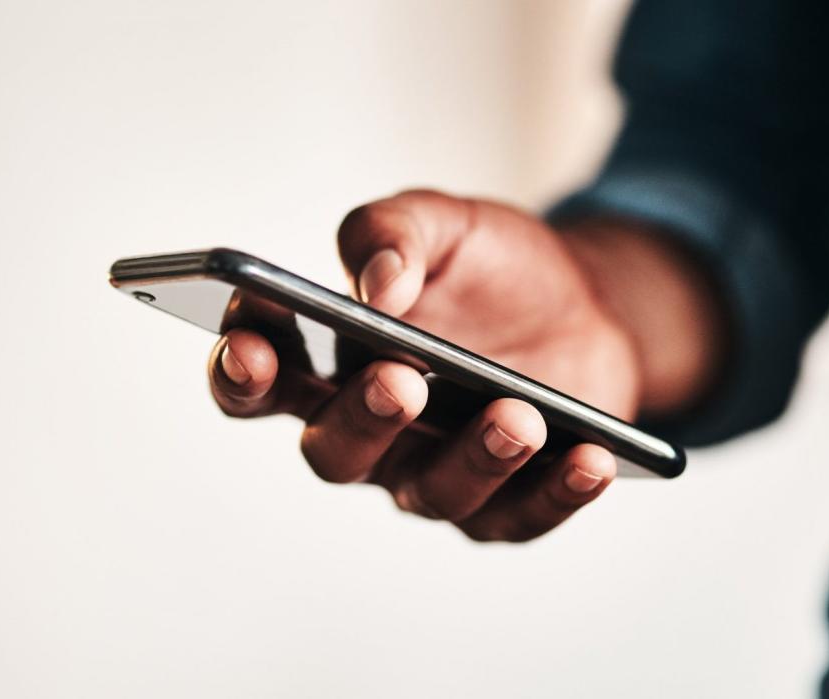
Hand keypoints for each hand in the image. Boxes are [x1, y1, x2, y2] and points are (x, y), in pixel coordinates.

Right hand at [208, 190, 720, 540]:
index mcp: (327, 362)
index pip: (258, 381)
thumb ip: (391, 233)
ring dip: (472, 459)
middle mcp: (367, 430)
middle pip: (333, 452)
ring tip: (516, 416)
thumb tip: (376, 284)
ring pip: (430, 492)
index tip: (250, 345)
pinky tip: (588, 459)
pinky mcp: (505, 503)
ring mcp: (433, 471)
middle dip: (360, 421)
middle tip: (397, 382)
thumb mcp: (442, 222)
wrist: (583, 303)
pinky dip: (554, 493)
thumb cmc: (488, 268)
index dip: (240, 372)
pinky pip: (521, 516)